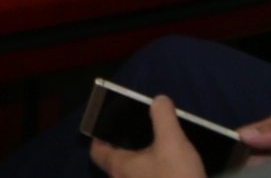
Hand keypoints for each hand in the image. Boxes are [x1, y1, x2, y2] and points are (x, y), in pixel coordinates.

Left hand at [91, 95, 208, 177]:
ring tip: (157, 146)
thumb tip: (158, 100)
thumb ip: (163, 117)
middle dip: (125, 146)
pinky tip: (170, 167)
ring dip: (141, 162)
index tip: (109, 122)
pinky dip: (152, 173)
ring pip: (132, 174)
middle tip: (139, 131)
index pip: (97, 151)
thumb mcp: (173, 142)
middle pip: (115, 162)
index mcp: (119, 167)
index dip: (100, 135)